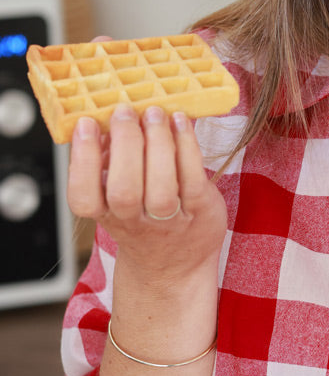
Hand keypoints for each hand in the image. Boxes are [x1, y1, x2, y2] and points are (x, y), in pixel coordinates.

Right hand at [67, 103, 227, 285]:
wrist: (175, 265)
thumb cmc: (142, 216)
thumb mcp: (116, 193)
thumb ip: (109, 160)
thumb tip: (107, 113)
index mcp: (105, 213)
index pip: (83, 196)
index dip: (83, 160)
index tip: (86, 123)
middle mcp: (134, 222)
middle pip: (124, 190)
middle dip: (125, 145)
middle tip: (125, 111)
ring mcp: (169, 220)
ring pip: (161, 188)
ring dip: (157, 144)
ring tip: (154, 113)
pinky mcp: (199, 211)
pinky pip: (193, 178)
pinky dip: (187, 146)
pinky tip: (180, 122)